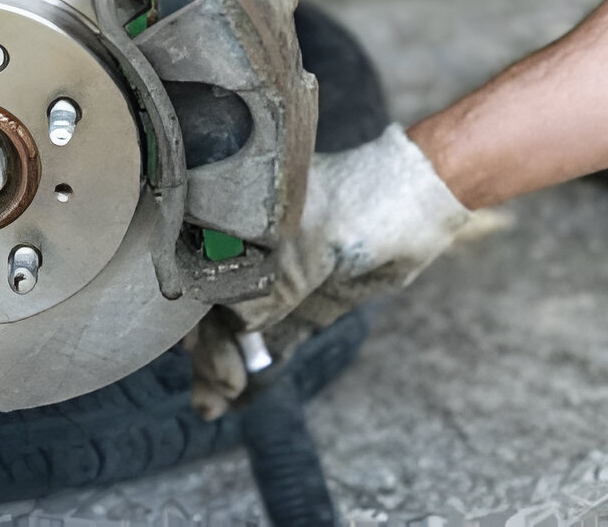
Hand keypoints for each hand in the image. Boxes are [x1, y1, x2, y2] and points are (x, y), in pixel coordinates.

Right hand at [188, 122, 470, 418]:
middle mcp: (249, 249)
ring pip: (240, 329)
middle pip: (216, 306)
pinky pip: (272, 338)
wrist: (417, 204)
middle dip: (210, 349)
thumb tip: (237, 325)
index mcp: (237, 220)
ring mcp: (277, 279)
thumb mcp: (311, 242)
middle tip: (218, 389)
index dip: (191, 312)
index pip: (198, 272)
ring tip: (211, 406)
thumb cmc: (361, 201)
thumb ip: (272, 285)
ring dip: (223, 365)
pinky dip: (256, 364)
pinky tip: (235, 394)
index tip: (191, 347)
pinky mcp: (303, 302)